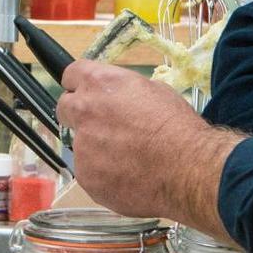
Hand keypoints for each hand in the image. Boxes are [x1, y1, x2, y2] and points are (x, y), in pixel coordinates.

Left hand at [56, 59, 239, 230]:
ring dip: (97, 149)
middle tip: (104, 127)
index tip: (87, 93)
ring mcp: (81, 146)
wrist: (187, 170)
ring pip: (80, 145)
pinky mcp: (85, 176)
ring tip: (129, 160)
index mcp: (100, 84)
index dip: (80, 85)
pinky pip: (89, 172)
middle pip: (65, 108)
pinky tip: (129, 177)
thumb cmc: (178, 129)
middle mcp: (84, 111)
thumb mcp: (156, 92)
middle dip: (80, 116)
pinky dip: (104, 175)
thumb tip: (121, 98)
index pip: (71, 74)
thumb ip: (125, 93)